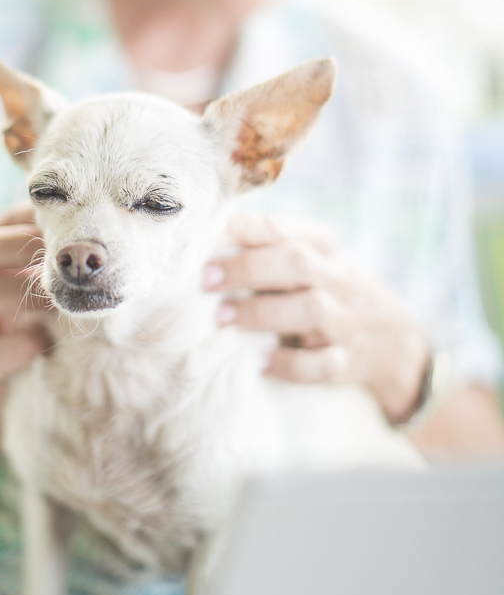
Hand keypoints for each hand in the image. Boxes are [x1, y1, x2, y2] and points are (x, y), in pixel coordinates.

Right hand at [0, 203, 50, 451]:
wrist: (22, 384)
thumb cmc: (50, 318)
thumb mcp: (57, 283)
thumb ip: (67, 260)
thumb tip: (106, 239)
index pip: (4, 221)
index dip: (34, 219)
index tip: (71, 227)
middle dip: (18, 250)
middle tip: (61, 262)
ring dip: (13, 294)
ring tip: (54, 302)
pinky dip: (16, 347)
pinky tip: (43, 342)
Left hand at [202, 210, 428, 422]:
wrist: (395, 342)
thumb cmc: (327, 289)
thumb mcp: (308, 258)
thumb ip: (263, 246)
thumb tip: (199, 236)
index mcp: (322, 245)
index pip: (279, 228)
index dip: (239, 231)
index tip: (200, 239)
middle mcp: (339, 278)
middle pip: (297, 263)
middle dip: (247, 269)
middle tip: (204, 281)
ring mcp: (348, 321)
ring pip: (310, 310)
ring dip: (262, 313)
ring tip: (221, 318)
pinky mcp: (349, 362)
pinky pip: (322, 364)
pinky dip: (289, 365)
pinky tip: (258, 363)